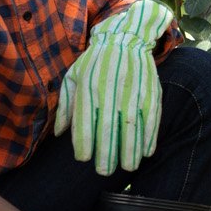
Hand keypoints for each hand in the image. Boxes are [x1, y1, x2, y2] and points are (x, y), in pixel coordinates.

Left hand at [55, 0, 175, 176]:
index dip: (85, 143)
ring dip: (131, 150)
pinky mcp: (151, 92)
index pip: (85, 122)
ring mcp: (133, 92)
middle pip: (109, 128)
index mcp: (88, 89)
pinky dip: (150, 137)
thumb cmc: (94, 62)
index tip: (84, 159)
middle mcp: (111, 91)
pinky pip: (152, 119)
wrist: (126, 38)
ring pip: (133, 127)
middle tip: (105, 172)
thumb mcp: (72, 78)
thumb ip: (65, 106)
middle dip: (108, 153)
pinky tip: (147, 152)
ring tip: (128, 167)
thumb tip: (59, 133)